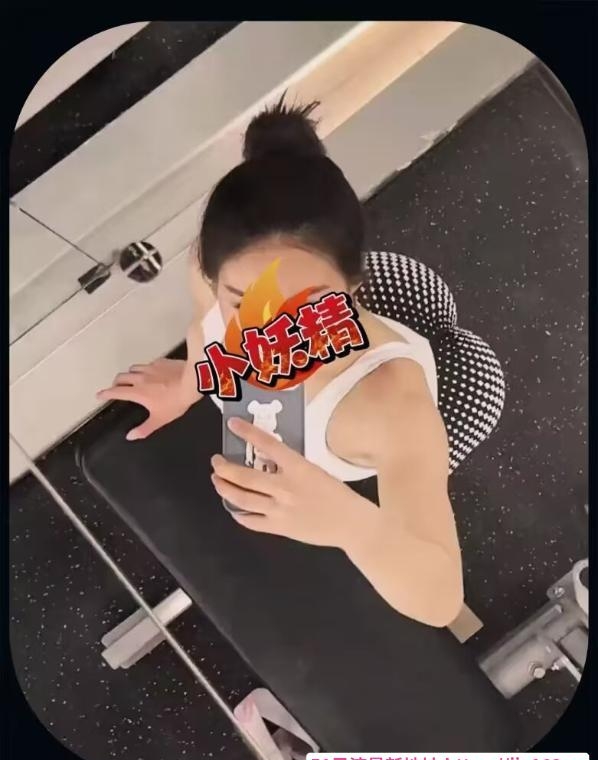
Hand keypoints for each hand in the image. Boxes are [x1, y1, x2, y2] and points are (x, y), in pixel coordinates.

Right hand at [96, 358, 196, 439]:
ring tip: (133, 379)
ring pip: (133, 368)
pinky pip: (149, 363)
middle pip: (121, 377)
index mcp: (138, 392)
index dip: (105, 393)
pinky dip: (147, 368)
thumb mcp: (160, 419)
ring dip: (130, 374)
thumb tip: (130, 436)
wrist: (192, 381)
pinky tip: (153, 372)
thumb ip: (144, 428)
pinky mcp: (161, 361)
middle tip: (117, 387)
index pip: (116, 392)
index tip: (99, 395)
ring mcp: (150, 368)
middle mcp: (140, 378)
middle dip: (116, 382)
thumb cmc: (176, 401)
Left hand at [210, 416, 378, 548]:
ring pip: (241, 499)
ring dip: (224, 489)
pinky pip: (251, 521)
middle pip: (244, 476)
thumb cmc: (337, 494)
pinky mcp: (279, 528)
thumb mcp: (315, 471)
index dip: (247, 433)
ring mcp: (279, 510)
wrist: (350, 524)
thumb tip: (268, 461)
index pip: (267, 445)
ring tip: (218, 482)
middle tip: (216, 462)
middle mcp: (284, 487)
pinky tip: (234, 508)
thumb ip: (291, 467)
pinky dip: (239, 513)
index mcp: (298, 467)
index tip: (233, 425)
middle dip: (224, 468)